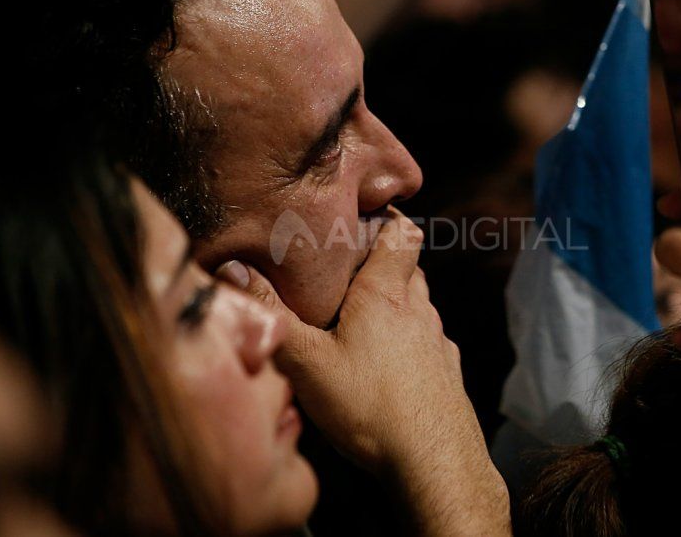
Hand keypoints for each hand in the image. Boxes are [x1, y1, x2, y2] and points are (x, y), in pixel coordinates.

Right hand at [216, 208, 508, 533]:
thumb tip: (234, 269)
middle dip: (380, 264)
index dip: (388, 219)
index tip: (363, 217)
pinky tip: (383, 367)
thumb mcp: (307, 362)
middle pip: (408, 269)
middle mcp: (419, 310)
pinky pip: (425, 345)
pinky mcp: (446, 375)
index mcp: (387, 294)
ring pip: (417, 307)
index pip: (403, 234)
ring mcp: (437, 343)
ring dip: (393, 307)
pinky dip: (406, 344)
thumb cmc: (371, 407)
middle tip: (343, 272)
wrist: (434, 463)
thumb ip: (271, 315)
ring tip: (356, 321)